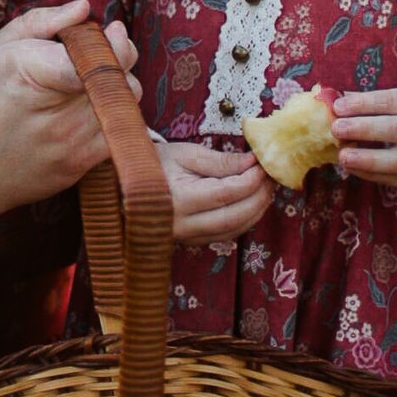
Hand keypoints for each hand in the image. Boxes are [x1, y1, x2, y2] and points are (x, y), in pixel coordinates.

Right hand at [0, 3, 140, 234]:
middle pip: (120, 77)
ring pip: (126, 104)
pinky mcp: (78, 167)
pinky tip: (87, 111)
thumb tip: (83, 8)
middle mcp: (56, 113)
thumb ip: (41, 23)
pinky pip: (119, 133)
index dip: (111, 43)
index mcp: (31, 73)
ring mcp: (70, 145)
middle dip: (116, 60)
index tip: (108, 32)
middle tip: (95, 55)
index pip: (98, 56)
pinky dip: (112, 117)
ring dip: (116, 88)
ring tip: (85, 84)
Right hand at [156, 138, 273, 246]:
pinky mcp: (191, 243)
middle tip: (272, 177)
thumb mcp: (185, 154)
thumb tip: (253, 163)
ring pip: (234, 230)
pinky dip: (244, 220)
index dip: (251, 180)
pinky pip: (226, 235)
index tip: (264, 165)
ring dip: (256, 210)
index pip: (226, 193)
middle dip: (259, 196)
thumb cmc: (154, 164)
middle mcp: (181, 225)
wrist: (125, 186)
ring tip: (265, 188)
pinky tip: (252, 202)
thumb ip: (220, 161)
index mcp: (176, 199)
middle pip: (235, 216)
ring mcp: (186, 238)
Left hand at [332, 87, 396, 193]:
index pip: (395, 102)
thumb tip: (339, 101)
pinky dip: (372, 175)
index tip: (339, 105)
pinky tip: (353, 168)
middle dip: (364, 129)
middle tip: (336, 128)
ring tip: (342, 156)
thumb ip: (382, 103)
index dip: (365, 103)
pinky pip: (396, 180)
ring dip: (367, 159)